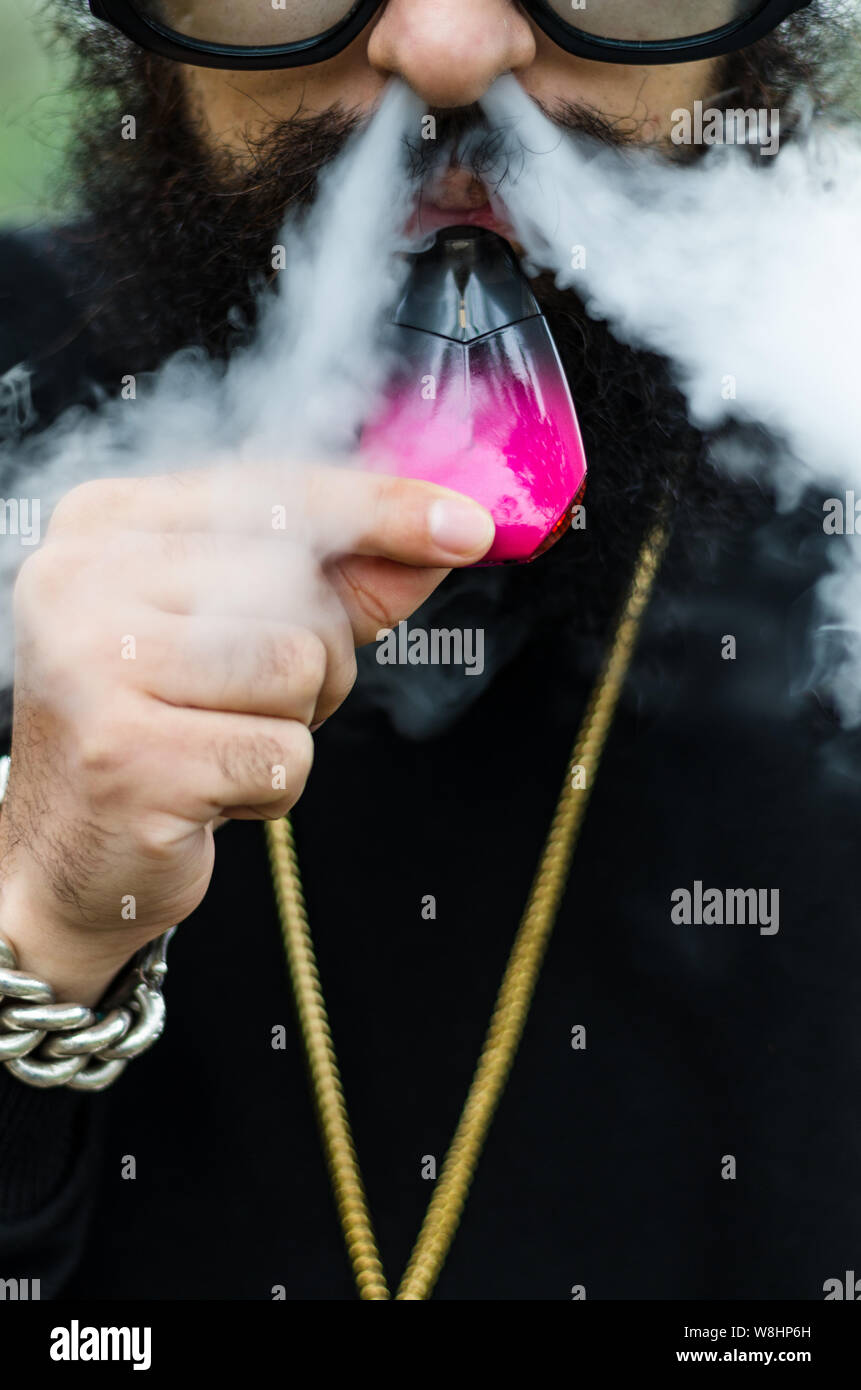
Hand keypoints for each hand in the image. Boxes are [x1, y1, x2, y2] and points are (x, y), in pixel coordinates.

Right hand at [0, 464, 493, 1001]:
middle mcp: (82, 579)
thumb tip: (450, 535)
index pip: (273, 491)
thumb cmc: (164, 728)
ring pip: (298, 668)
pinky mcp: (127, 757)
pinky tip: (208, 793)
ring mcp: (93, 667)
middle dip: (320, 656)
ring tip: (221, 744)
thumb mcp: (245, 633)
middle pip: (298, 584)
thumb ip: (341, 580)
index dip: (383, 508)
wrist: (70, 856)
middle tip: (250, 701)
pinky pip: (282, 754)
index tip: (471, 524)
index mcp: (105, 523)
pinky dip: (272, 788)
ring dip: (293, 725)